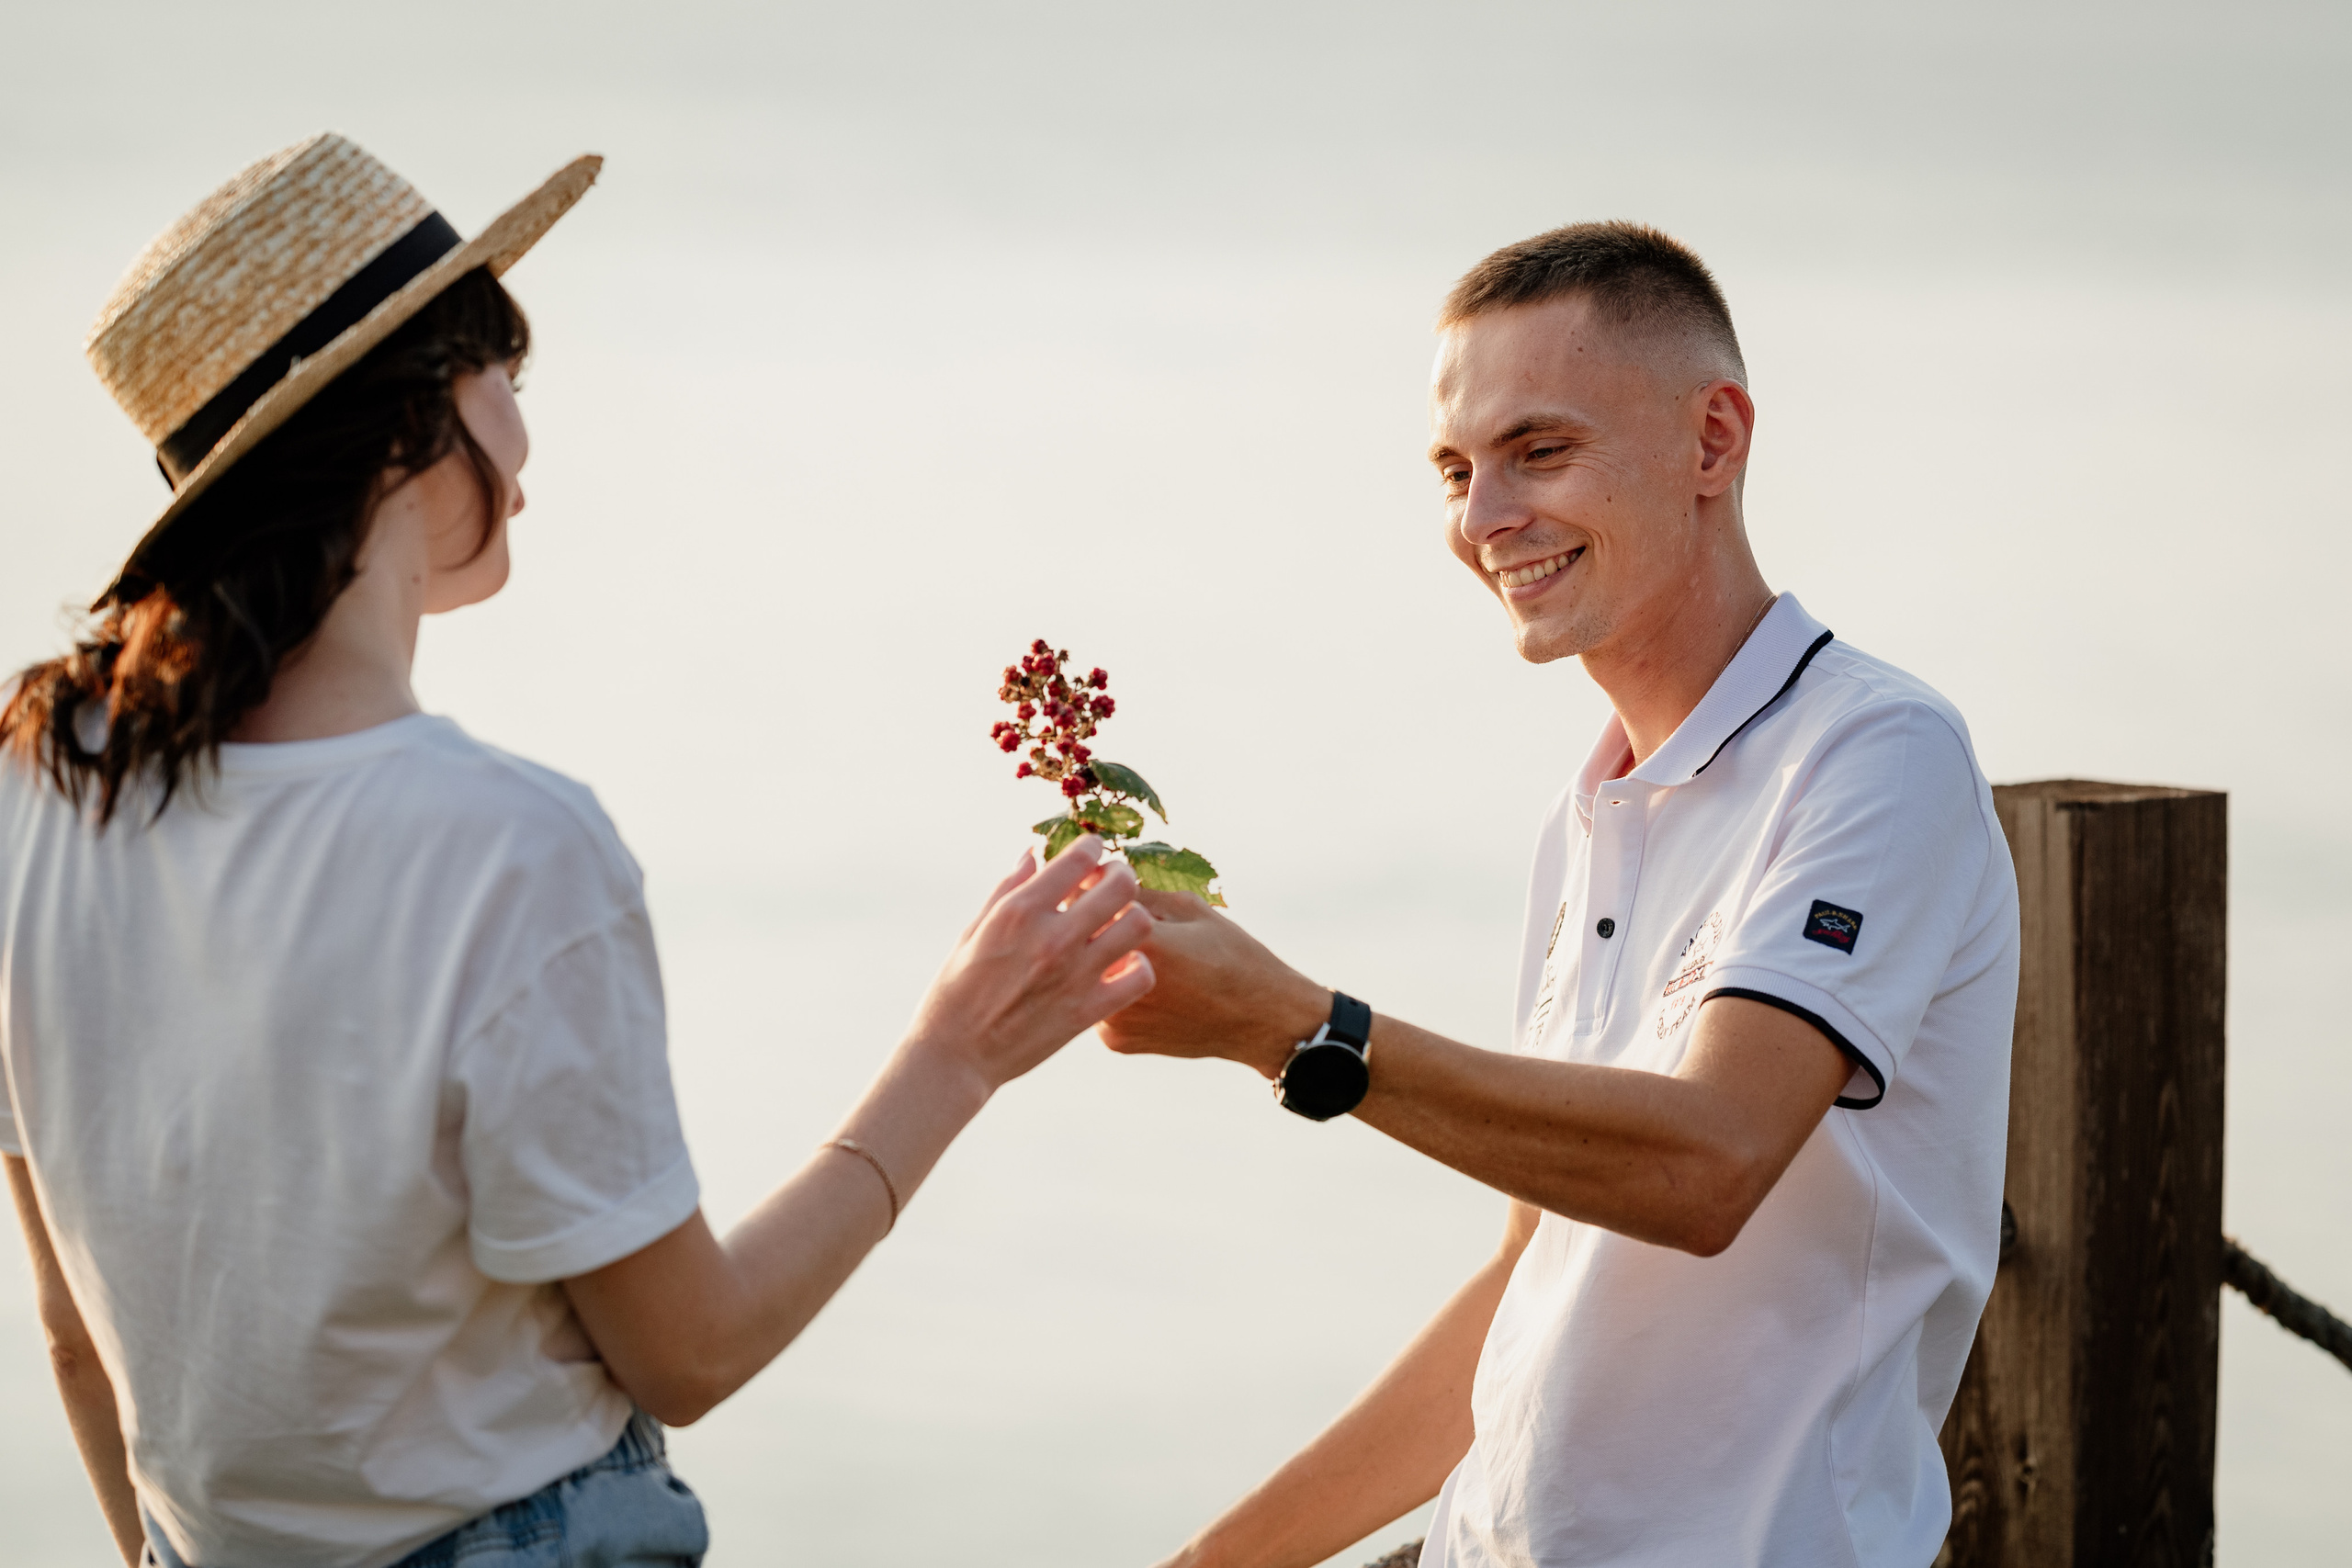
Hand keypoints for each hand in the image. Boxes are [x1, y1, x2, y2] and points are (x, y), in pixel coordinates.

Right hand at [903, 837, 1155, 1096]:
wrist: (955, 1056)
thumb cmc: (955, 991)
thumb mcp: (973, 931)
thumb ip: (1007, 888)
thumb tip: (1033, 854)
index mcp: (1019, 912)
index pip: (1078, 858)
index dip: (1091, 848)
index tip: (1090, 854)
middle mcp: (1052, 938)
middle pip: (1120, 885)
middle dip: (1120, 875)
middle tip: (1111, 884)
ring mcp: (1074, 975)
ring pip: (1138, 925)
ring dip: (1132, 917)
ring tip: (1118, 924)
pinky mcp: (1087, 1011)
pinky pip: (1140, 977)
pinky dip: (1138, 966)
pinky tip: (1121, 965)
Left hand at [1096, 891, 1328, 1077]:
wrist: (1259, 1020)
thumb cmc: (1232, 955)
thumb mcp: (1190, 908)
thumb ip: (1137, 892)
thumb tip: (1092, 876)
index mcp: (1139, 940)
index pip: (1082, 899)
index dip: (1086, 886)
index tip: (1096, 883)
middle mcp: (1117, 981)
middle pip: (1076, 939)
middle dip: (1086, 921)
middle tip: (1108, 916)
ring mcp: (1113, 1016)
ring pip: (1083, 974)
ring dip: (1095, 959)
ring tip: (1131, 954)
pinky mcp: (1115, 1039)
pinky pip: (1098, 1003)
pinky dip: (1109, 990)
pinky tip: (1140, 988)